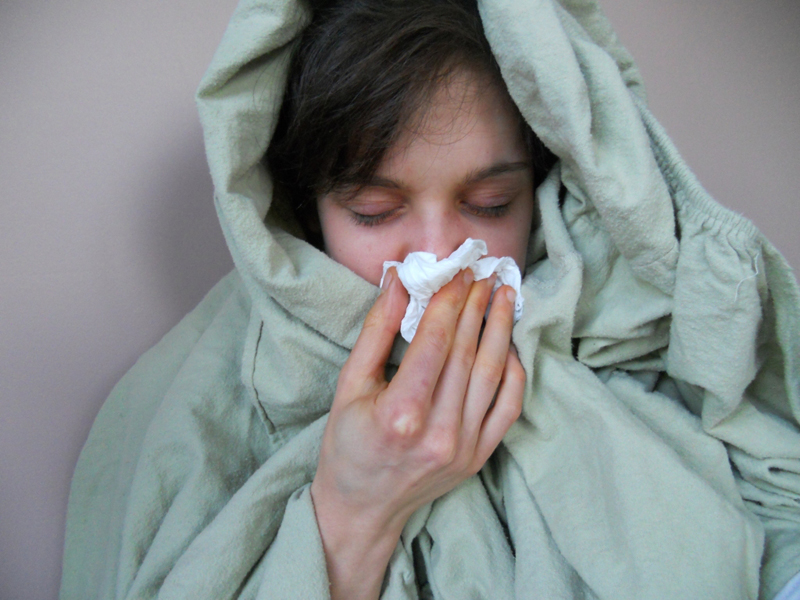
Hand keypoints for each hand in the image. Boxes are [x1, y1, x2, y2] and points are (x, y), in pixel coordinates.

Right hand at [310, 267, 524, 599]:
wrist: (363, 506)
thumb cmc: (348, 443)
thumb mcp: (349, 383)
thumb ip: (377, 330)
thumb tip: (400, 280)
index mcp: (401, 412)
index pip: (436, 340)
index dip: (450, 300)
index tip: (458, 272)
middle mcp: (439, 431)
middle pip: (467, 352)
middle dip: (476, 305)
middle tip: (483, 274)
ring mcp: (464, 447)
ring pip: (493, 374)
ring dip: (501, 329)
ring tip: (504, 296)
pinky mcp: (479, 457)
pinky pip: (508, 407)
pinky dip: (513, 371)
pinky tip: (508, 344)